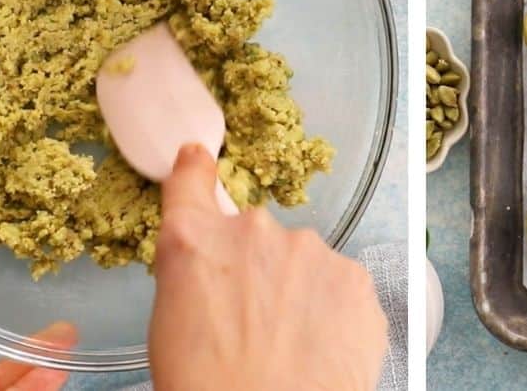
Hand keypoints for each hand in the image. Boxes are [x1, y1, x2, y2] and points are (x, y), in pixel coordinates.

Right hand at [149, 145, 388, 390]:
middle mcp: (254, 230)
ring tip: (289, 348)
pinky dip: (333, 315)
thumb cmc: (207, 386)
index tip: (200, 159)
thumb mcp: (170, 325)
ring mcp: (311, 251)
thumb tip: (214, 272)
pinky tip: (319, 352)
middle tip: (253, 325)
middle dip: (258, 271)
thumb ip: (194, 275)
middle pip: (257, 239)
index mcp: (194, 241)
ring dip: (299, 293)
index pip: (190, 183)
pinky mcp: (355, 278)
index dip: (196, 171)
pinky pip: (341, 289)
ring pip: (304, 265)